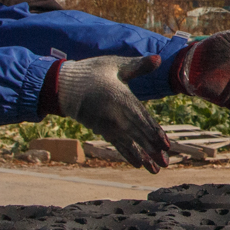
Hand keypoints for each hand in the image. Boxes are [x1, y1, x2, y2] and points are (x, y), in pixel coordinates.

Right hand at [55, 55, 175, 171]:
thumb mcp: (115, 65)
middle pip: (138, 135)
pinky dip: (128, 154)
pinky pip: (117, 145)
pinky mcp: (101, 130)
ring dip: (143, 157)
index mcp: (122, 99)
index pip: (143, 119)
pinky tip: (137, 164)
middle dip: (153, 150)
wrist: (63, 86)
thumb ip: (138, 65)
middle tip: (166, 164)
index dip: (155, 133)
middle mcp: (116, 116)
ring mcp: (108, 125)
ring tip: (154, 170)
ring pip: (129, 144)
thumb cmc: (92, 72)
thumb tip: (158, 58)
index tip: (166, 145)